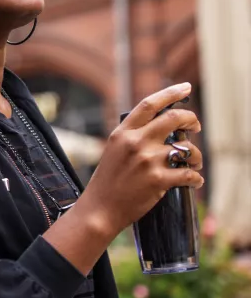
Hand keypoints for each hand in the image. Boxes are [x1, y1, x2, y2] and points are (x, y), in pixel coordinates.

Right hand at [81, 82, 203, 238]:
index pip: (149, 104)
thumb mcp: (113, 150)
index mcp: (122, 133)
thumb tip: (159, 126)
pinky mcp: (158, 181)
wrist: (99, 210)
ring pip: (186, 148)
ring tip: (195, 162)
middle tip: (196, 125)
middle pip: (173, 118)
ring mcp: (148, 161)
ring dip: (196, 155)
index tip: (185, 87)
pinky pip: (188, 174)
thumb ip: (131, 136)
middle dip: (191, 119)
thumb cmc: (106, 182)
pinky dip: (196, 177)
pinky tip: (194, 180)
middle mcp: (136, 143)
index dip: (170, 93)